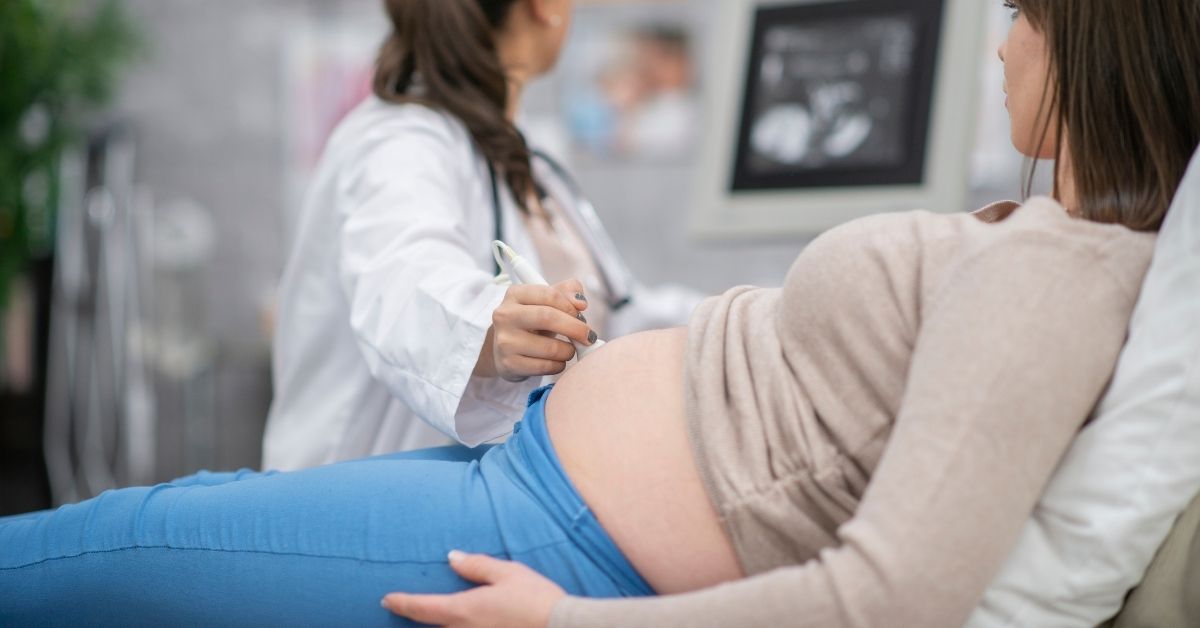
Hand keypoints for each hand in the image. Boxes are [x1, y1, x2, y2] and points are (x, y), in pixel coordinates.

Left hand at [381, 550, 565, 627]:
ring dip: (437, 625)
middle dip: (415, 618)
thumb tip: (452, 557)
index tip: (387, 599)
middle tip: (400, 609)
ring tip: (432, 618)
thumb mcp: (507, 574)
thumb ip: (477, 566)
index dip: (402, 603)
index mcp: (464, 610)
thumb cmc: (535, 599)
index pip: (422, 607)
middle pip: (431, 627)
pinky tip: (462, 623)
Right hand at [487, 279, 593, 381]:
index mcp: (515, 294)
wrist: (507, 348)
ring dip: (568, 351)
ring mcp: (505, 341)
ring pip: (550, 348)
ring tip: (568, 350)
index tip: (581, 315)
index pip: (550, 294)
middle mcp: (505, 315)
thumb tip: (580, 302)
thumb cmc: (532, 322)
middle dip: (575, 328)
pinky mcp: (509, 364)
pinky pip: (545, 367)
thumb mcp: (546, 302)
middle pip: (548, 318)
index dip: (571, 306)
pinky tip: (557, 361)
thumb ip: (566, 293)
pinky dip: (559, 365)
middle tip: (588, 336)